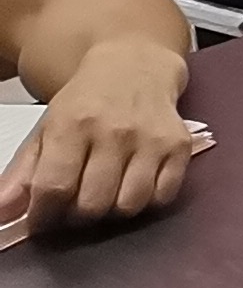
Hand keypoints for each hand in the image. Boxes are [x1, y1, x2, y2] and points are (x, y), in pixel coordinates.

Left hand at [0, 42, 193, 232]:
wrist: (134, 66)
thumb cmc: (87, 102)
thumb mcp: (46, 130)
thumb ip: (22, 175)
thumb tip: (1, 214)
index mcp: (72, 124)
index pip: (54, 187)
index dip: (43, 216)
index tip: (42, 220)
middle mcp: (114, 130)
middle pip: (92, 203)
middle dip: (77, 217)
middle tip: (74, 208)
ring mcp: (151, 138)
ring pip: (129, 205)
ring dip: (112, 212)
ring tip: (104, 197)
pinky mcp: (179, 145)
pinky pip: (163, 196)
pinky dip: (146, 202)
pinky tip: (133, 187)